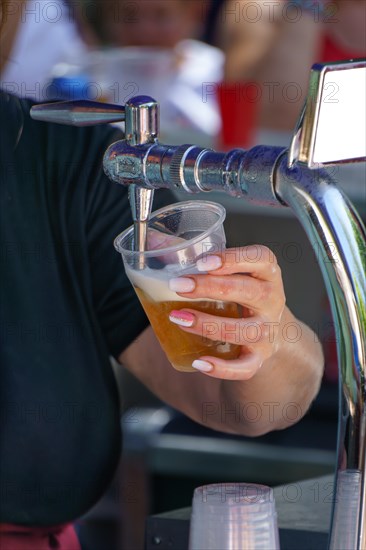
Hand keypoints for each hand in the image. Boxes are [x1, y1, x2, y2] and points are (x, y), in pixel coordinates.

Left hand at [168, 245, 285, 379]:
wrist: (272, 332)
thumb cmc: (242, 295)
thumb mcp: (232, 273)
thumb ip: (199, 258)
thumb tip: (155, 243)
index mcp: (267, 273)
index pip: (260, 258)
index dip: (233, 258)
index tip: (203, 262)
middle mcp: (272, 301)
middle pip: (249, 291)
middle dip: (211, 288)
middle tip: (178, 286)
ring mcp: (268, 331)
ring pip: (243, 330)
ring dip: (208, 325)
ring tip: (178, 318)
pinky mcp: (259, 358)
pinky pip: (244, 367)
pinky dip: (222, 368)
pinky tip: (199, 362)